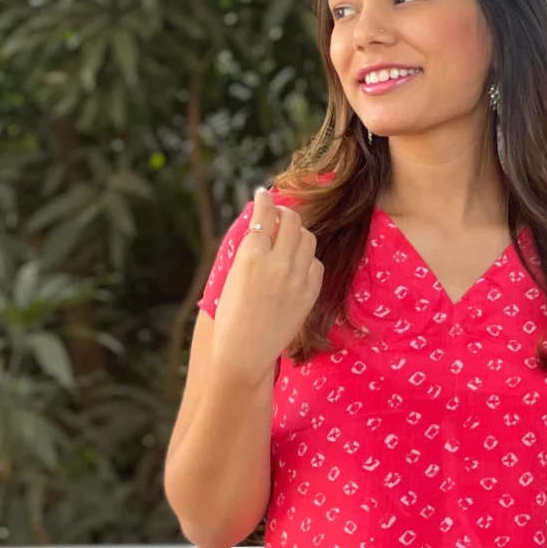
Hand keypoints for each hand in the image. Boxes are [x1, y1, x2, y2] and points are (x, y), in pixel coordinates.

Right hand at [209, 186, 324, 379]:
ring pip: (307, 239)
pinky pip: (316, 264)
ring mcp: (297, 280)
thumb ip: (248, 248)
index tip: (263, 194)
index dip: (264, 200)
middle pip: (292, 221)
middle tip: (279, 214)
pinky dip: (307, 259)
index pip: (264, 215)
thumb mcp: (231, 276)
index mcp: (251, 257)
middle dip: (285, 212)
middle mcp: (277, 264)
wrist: (245, 353)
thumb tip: (260, 222)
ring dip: (298, 233)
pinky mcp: (310, 294)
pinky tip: (297, 264)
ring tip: (288, 238)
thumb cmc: (231, 316)